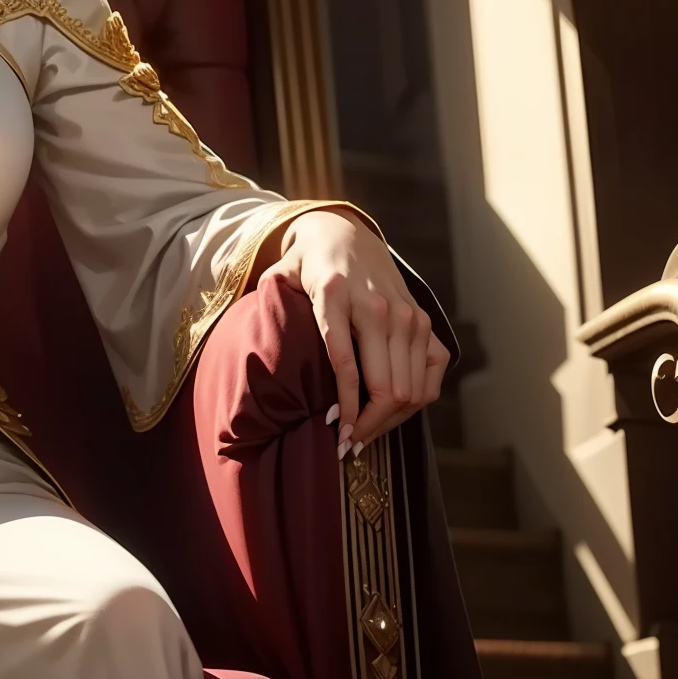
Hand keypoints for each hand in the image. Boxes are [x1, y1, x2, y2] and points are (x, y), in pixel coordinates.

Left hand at [260, 210, 447, 455]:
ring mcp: (407, 316)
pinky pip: (431, 376)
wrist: (346, 233)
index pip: (346, 365)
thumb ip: (265, 303)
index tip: (336, 434)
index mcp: (335, 296)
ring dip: (389, 421)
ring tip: (364, 435)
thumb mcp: (279, 275)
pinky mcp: (424, 322)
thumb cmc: (307, 264)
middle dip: (368, 425)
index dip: (346, 408)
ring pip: (410, 388)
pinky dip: (415, 402)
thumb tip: (246, 341)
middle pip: (387, 387)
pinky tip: (391, 414)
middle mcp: (379, 307)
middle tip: (348, 445)